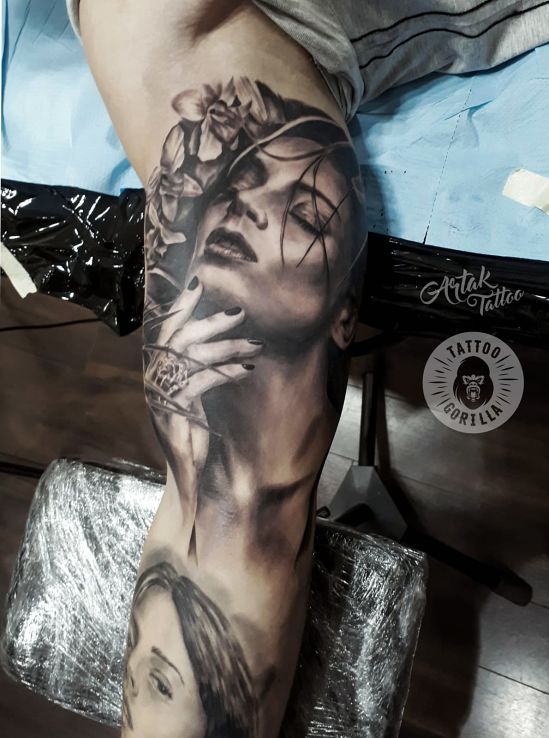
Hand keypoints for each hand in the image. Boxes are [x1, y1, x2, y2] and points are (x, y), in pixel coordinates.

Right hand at [144, 277, 262, 517]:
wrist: (185, 473)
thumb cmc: (192, 433)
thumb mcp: (194, 397)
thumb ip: (199, 370)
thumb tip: (223, 343)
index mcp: (160, 370)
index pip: (167, 330)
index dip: (180, 307)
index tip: (196, 283)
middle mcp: (157, 377)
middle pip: (180, 338)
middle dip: (210, 322)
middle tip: (239, 313)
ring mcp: (162, 393)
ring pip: (194, 357)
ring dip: (227, 348)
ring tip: (255, 345)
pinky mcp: (172, 409)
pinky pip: (201, 381)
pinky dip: (225, 372)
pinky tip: (246, 370)